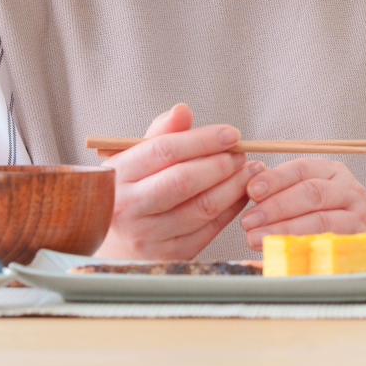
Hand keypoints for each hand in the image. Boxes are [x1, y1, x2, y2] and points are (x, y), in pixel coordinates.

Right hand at [96, 104, 257, 260]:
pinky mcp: (170, 255)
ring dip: (234, 185)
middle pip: (184, 180)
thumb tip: (182, 110)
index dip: (203, 139)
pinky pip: (211, 229)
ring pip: (203, 207)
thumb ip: (161, 134)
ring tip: (250, 170)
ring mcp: (149, 236)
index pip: (164, 150)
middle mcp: (129, 208)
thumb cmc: (130, 192)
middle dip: (221, 164)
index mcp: (117, 175)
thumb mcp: (134, 160)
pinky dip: (232, 208)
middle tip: (241, 154)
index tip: (232, 133)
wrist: (115, 246)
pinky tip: (242, 193)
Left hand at [239, 157, 365, 248]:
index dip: (275, 179)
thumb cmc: (318, 213)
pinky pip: (329, 243)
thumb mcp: (300, 193)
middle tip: (248, 221)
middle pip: (312, 192)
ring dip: (284, 229)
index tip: (251, 190)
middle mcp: (347, 188)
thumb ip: (276, 187)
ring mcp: (356, 213)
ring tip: (255, 238)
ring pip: (321, 219)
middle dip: (276, 207)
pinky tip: (282, 250)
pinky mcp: (358, 239)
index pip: (301, 169)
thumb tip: (247, 179)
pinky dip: (303, 246)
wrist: (354, 238)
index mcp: (330, 170)